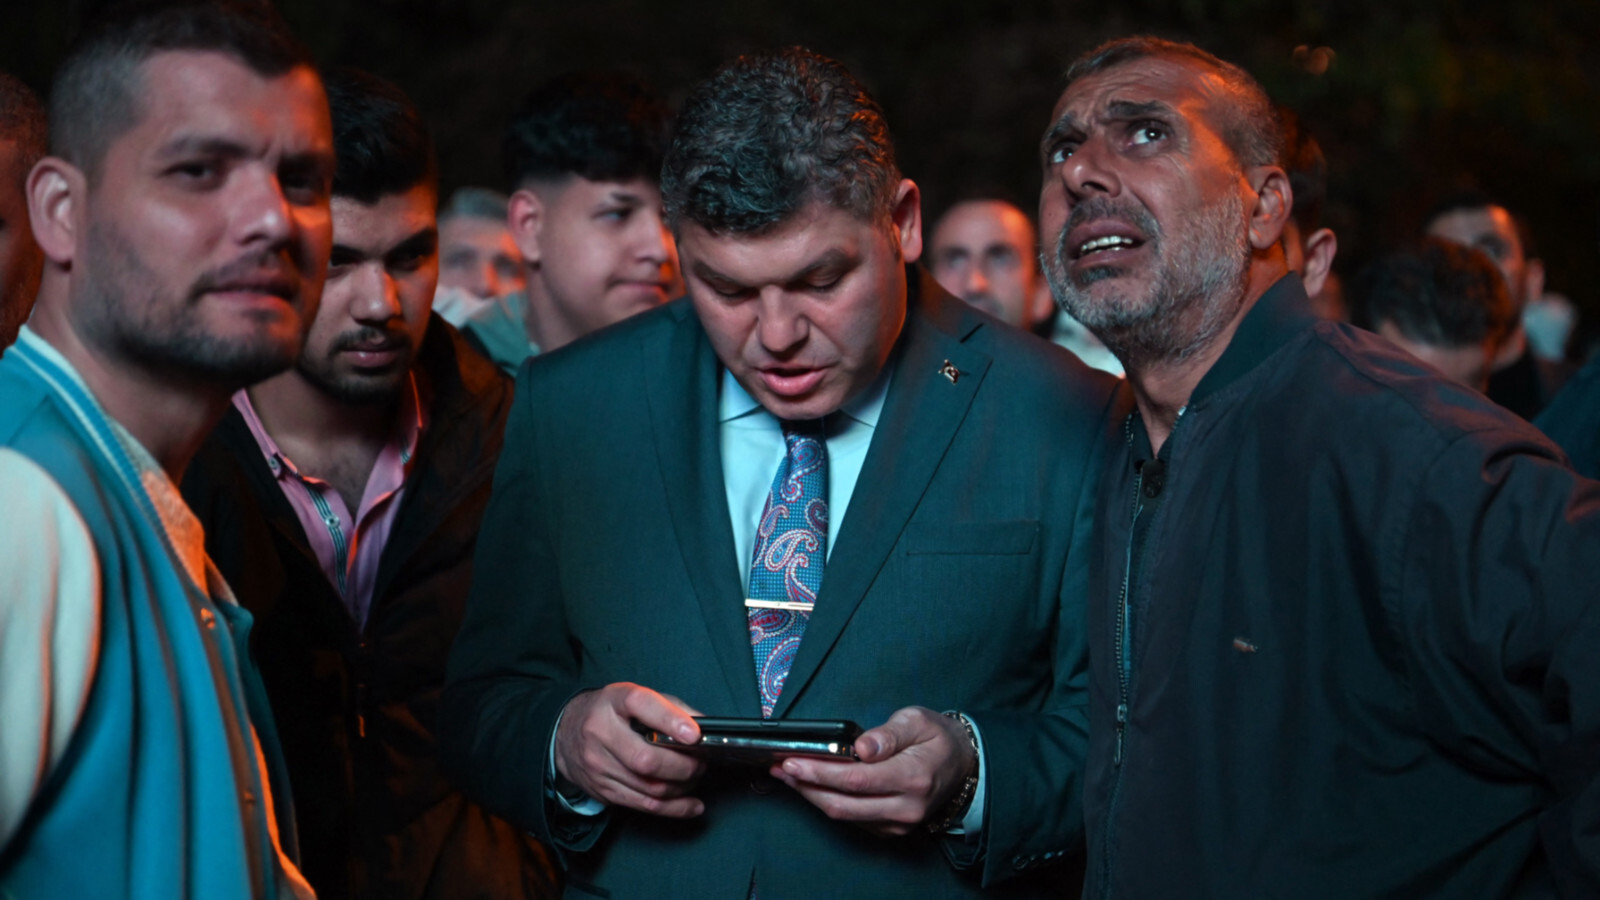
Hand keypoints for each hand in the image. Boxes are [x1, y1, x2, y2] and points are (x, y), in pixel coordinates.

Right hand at [553, 683, 707, 817]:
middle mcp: (601, 732)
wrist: (566, 733)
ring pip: (649, 787)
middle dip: (683, 766)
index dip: (670, 720)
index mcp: (613, 701)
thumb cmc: (611, 713)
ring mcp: (599, 764)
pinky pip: (644, 805)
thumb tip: (705, 726)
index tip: (695, 734)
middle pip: (646, 759)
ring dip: (682, 786)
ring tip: (695, 777)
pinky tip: (692, 805)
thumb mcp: (636, 697)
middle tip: (701, 762)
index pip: (641, 705)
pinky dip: (674, 808)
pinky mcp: (602, 790)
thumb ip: (671, 707)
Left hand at [770, 706, 976, 835]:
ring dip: (812, 796)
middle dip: (806, 786)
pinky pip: (853, 820)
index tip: (793, 760)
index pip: (857, 779)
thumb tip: (861, 747)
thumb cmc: (937, 738)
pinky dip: (829, 802)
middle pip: (844, 804)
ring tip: (788, 774)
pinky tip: (812, 785)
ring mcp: (900, 823)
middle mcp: (907, 807)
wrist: (963, 765)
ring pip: (845, 815)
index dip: (820, 772)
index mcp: (914, 777)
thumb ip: (888, 733)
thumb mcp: (917, 720)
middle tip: (781, 767)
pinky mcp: (892, 829)